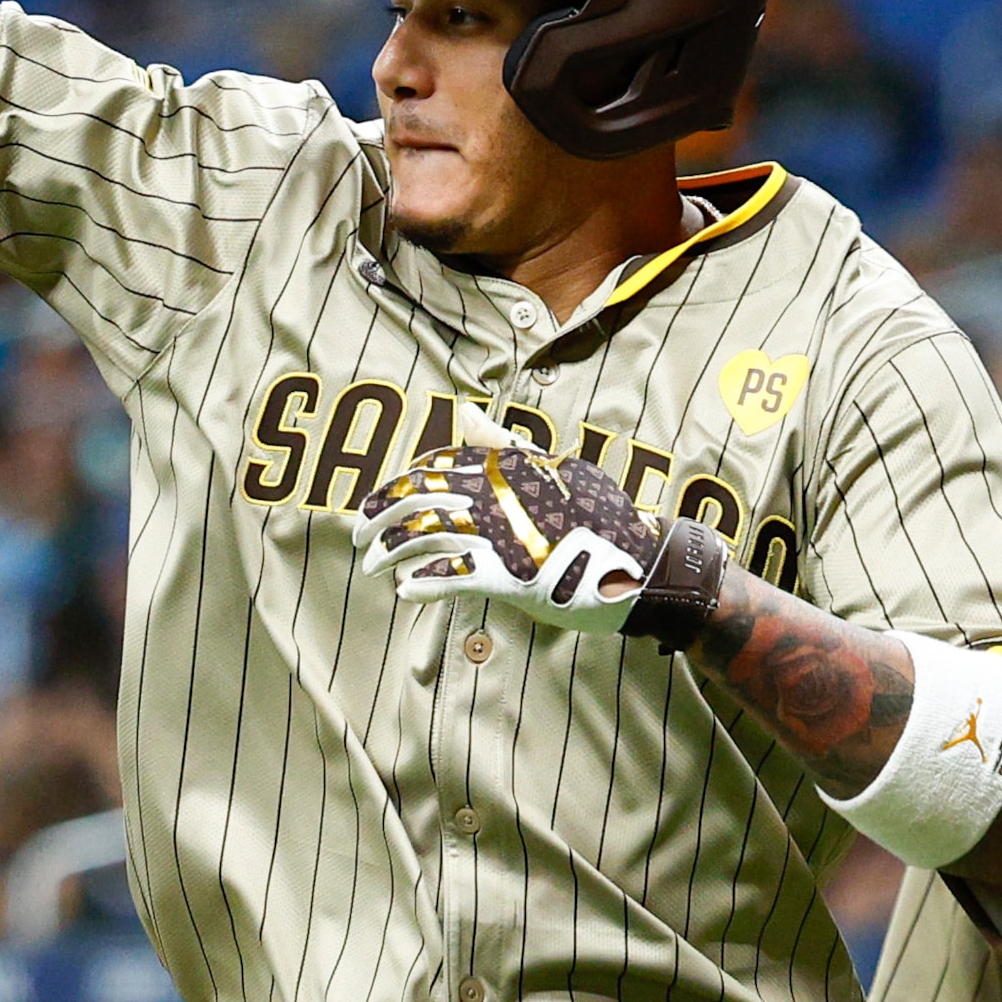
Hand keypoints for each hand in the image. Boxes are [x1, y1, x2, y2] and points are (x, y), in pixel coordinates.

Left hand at [354, 441, 669, 636]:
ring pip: (426, 535)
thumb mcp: (553, 466)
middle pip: (417, 498)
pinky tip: (406, 592)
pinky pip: (452, 577)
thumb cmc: (599, 513)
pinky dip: (423, 584)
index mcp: (505, 466)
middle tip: (357, 538)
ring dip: (390, 552)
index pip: (432, 467)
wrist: (644, 560)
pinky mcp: (512, 575)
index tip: (379, 504)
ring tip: (373, 567)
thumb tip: (461, 409)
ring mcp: (504, 534)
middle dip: (377, 517)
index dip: (397, 485)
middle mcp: (498, 493)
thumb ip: (501, 444)